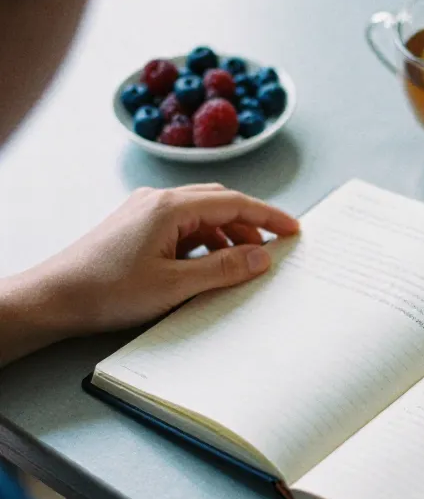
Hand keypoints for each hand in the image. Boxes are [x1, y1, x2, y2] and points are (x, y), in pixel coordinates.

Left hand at [2, 183, 297, 349]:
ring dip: (225, 236)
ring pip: (200, 215)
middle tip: (272, 250)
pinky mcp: (135, 227)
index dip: (268, 216)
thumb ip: (223, 268)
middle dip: (249, 225)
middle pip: (218, 202)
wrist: (56, 297)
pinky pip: (181, 226)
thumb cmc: (108, 290)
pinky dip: (203, 242)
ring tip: (241, 266)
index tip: (294, 229)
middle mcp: (157, 201)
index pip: (233, 202)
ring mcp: (144, 212)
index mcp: (169, 207)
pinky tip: (207, 267)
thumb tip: (262, 257)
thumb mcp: (175, 285)